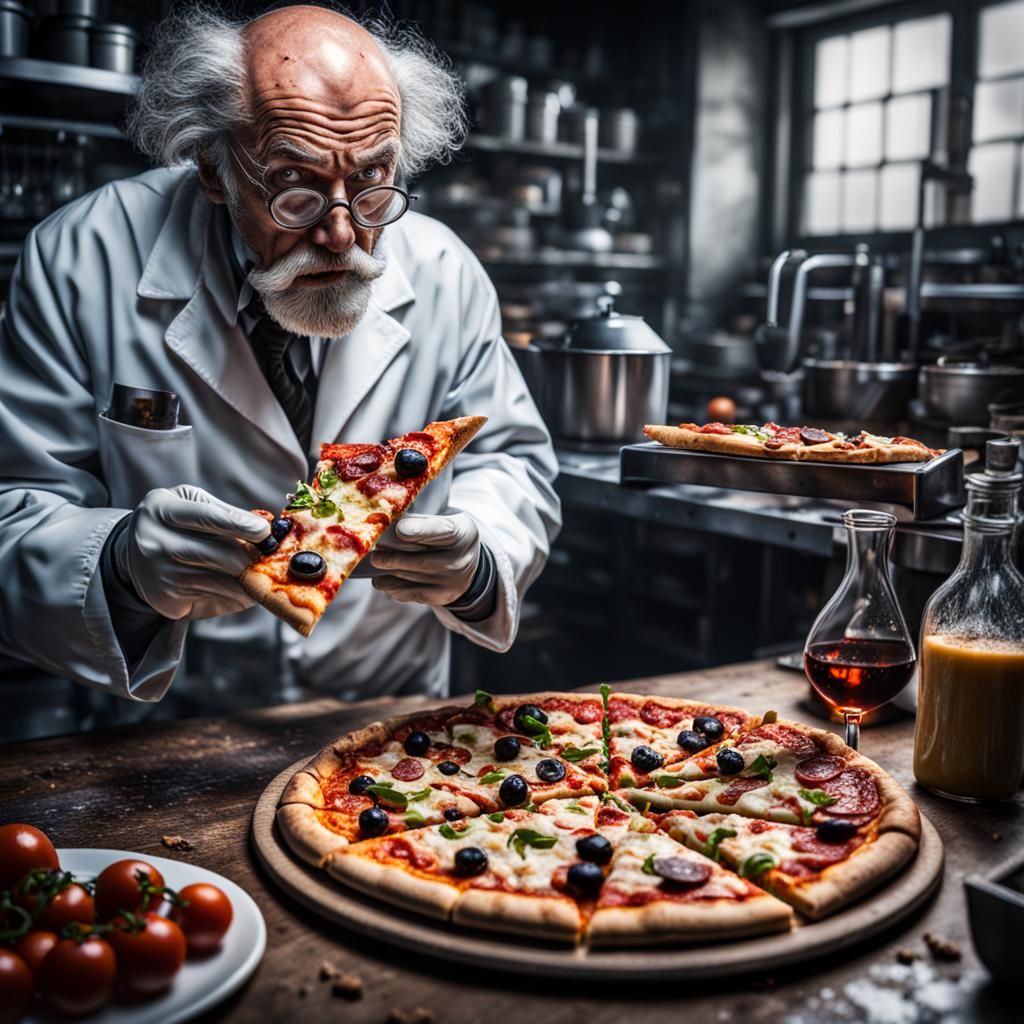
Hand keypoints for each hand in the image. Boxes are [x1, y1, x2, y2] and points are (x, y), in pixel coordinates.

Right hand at [114, 484, 269, 619]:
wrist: (134, 555)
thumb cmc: (174, 523)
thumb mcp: (190, 504)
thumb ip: (223, 511)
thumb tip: (265, 528)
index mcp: (161, 509)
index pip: (207, 517)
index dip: (240, 524)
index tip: (266, 531)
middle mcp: (155, 543)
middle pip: (218, 554)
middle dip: (252, 557)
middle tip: (273, 557)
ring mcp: (160, 574)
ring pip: (222, 580)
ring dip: (250, 579)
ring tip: (265, 573)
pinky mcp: (168, 600)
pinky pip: (216, 598)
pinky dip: (237, 595)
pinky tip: (245, 588)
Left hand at [370, 512, 480, 606]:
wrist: (472, 568)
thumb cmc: (449, 538)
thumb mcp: (445, 522)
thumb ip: (419, 522)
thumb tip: (385, 524)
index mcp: (460, 533)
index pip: (438, 531)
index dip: (417, 531)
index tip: (399, 530)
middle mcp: (457, 559)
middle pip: (418, 560)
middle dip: (391, 557)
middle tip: (374, 553)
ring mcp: (449, 581)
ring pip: (409, 577)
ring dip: (387, 571)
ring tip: (376, 562)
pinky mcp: (439, 597)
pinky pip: (408, 593)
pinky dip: (391, 586)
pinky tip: (383, 580)